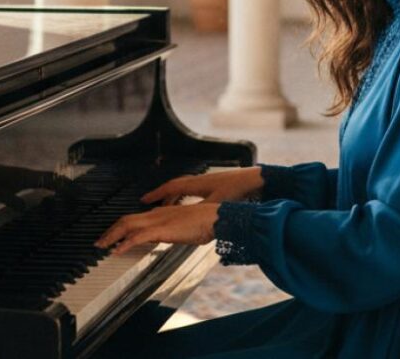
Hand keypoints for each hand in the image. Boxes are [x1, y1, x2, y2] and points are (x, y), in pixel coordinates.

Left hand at [94, 203, 220, 255]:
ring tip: (101, 246)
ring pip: (127, 225)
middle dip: (110, 231)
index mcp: (161, 213)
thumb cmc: (206, 222)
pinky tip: (116, 251)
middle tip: (99, 242)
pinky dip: (125, 243)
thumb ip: (174, 230)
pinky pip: (137, 236)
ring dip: (112, 236)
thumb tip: (170, 236)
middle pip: (126, 220)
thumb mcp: (185, 227)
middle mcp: (156, 214)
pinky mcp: (161, 229)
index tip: (112, 235)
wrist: (215, 217)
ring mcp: (157, 221)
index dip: (121, 226)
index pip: (135, 218)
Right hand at [140, 167, 262, 205]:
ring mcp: (207, 182)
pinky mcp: (216, 186)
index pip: (170, 187)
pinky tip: (189, 206)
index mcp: (196, 183)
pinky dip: (186, 197)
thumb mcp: (215, 204)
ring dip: (174, 197)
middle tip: (150, 203)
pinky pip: (194, 190)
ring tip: (167, 207)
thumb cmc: (237, 189)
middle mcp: (199, 180)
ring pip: (184, 188)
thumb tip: (182, 219)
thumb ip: (198, 211)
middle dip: (161, 195)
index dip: (156, 194)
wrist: (255, 180)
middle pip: (174, 186)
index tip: (144, 199)